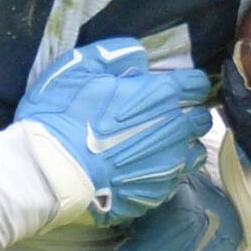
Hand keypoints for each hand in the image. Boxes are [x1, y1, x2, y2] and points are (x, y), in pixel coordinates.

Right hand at [15, 36, 211, 225]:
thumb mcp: (78, 67)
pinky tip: (138, 172)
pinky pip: (173, 182)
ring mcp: (169, 166)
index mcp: (161, 95)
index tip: (168, 88)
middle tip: (160, 118)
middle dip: (186, 115)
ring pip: (194, 153)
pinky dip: (162, 175)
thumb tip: (138, 57)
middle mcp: (175, 130)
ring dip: (180, 147)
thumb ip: (115, 55)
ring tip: (154, 148)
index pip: (198, 83)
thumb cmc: (61, 114)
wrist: (49, 172)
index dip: (185, 84)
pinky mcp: (156, 195)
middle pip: (201, 119)